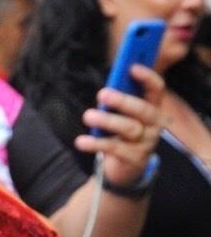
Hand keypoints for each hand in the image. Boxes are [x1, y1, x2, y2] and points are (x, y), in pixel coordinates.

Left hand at [78, 66, 168, 186]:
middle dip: (123, 100)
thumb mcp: (120, 116)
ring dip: (107, 121)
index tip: (132, 67)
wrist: (124, 169)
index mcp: (152, 108)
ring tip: (88, 116)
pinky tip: (81, 141)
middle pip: (142, 109)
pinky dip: (96, 144)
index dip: (147, 78)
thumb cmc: (120, 135)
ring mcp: (146, 143)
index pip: (156, 89)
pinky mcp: (134, 159)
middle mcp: (153, 124)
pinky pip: (114, 149)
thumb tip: (105, 88)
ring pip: (129, 128)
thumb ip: (117, 102)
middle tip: (102, 93)